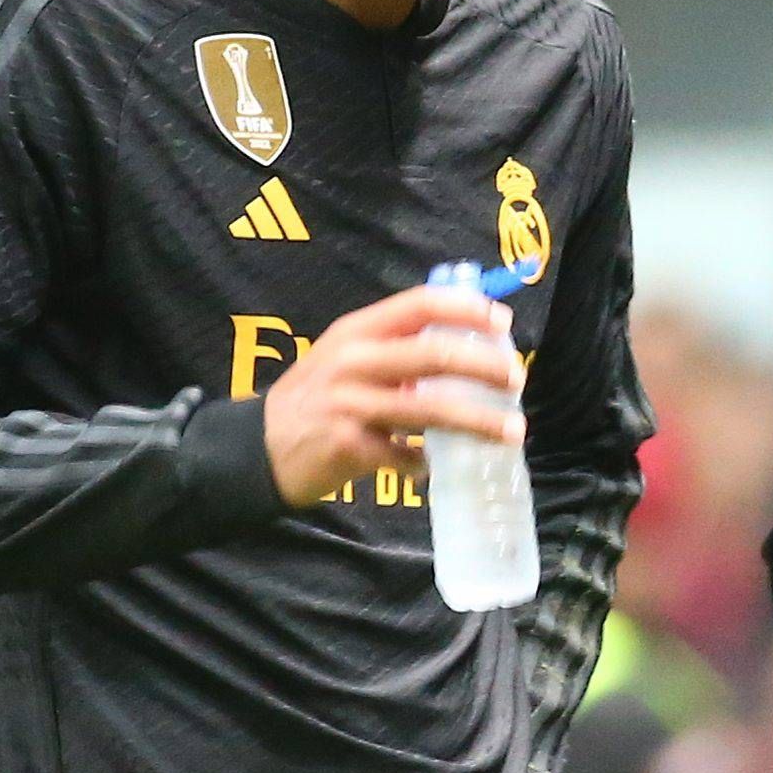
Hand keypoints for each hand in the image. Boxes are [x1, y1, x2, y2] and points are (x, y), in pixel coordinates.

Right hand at [259, 285, 522, 506]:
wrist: (256, 449)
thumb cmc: (313, 401)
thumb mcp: (344, 360)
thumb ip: (392, 352)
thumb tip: (461, 352)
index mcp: (357, 331)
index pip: (418, 305)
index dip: (465, 309)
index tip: (502, 321)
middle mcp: (353, 361)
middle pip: (433, 355)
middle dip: (484, 366)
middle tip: (516, 379)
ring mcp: (351, 404)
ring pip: (430, 410)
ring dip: (479, 423)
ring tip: (513, 432)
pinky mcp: (350, 446)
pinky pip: (405, 456)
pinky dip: (423, 464)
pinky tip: (428, 468)